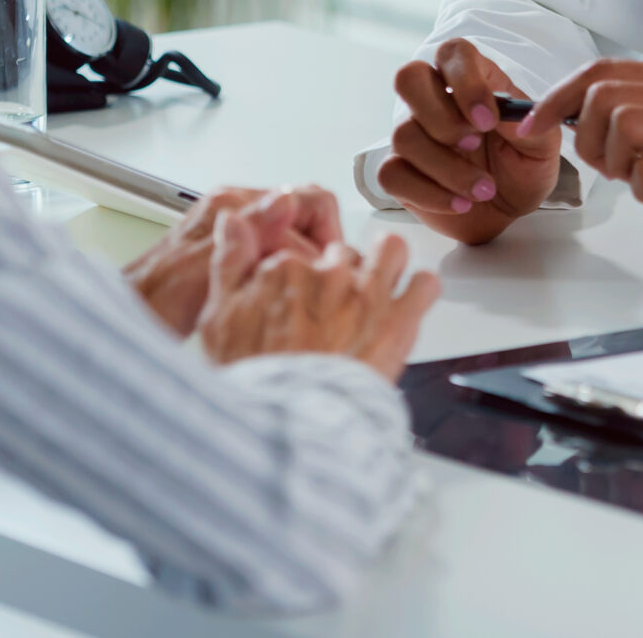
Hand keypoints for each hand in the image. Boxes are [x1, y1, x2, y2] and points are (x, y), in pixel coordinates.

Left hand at [124, 184, 342, 337]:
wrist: (135, 316)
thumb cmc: (159, 298)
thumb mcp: (210, 265)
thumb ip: (250, 231)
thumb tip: (286, 201)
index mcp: (234, 204)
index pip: (308, 200)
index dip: (327, 236)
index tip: (333, 266)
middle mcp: (237, 211)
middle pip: (305, 217)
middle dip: (320, 251)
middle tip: (326, 284)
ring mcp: (237, 232)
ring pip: (295, 240)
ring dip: (306, 266)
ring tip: (308, 294)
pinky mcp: (235, 255)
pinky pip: (278, 256)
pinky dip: (287, 276)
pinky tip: (283, 299)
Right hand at [196, 215, 441, 380]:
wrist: (290, 423)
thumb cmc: (254, 379)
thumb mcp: (218, 318)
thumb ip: (229, 262)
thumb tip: (232, 220)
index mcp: (285, 268)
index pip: (302, 252)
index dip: (304, 277)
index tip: (301, 299)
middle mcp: (329, 273)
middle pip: (345, 254)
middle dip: (343, 275)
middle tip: (336, 309)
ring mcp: (367, 294)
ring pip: (391, 251)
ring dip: (388, 264)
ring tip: (381, 287)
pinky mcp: (399, 320)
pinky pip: (424, 285)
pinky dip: (419, 292)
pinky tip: (409, 304)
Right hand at [374, 39, 564, 244]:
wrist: (509, 213)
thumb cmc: (523, 168)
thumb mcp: (542, 146)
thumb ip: (529, 123)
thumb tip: (507, 114)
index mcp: (472, 81)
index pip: (453, 53)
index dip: (465, 82)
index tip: (488, 121)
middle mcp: (434, 100)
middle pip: (409, 77)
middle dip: (441, 117)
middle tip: (474, 144)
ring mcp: (413, 134)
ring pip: (404, 135)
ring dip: (449, 169)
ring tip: (483, 190)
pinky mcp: (399, 170)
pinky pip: (391, 173)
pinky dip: (429, 194)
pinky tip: (459, 204)